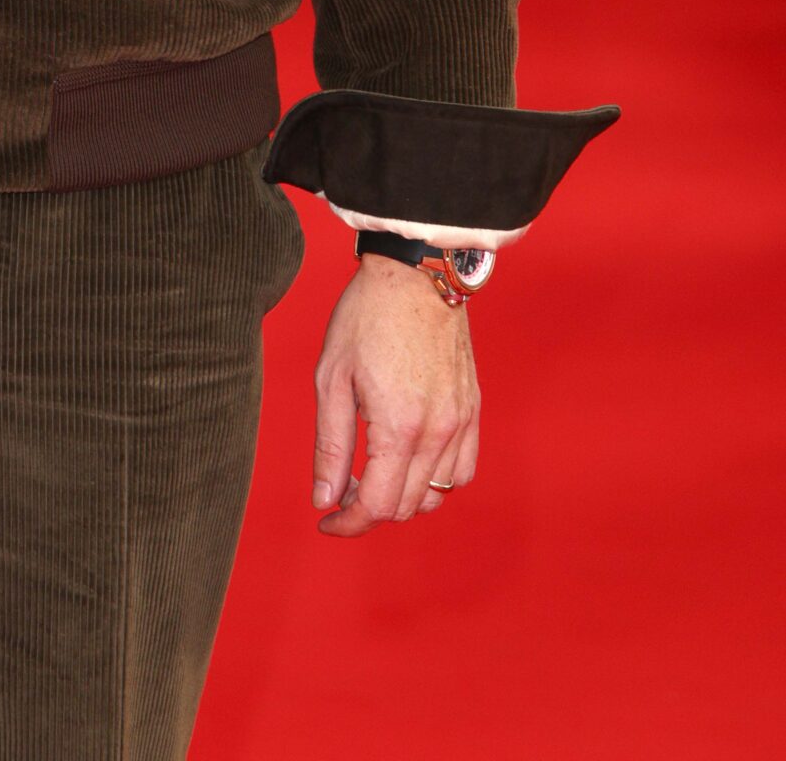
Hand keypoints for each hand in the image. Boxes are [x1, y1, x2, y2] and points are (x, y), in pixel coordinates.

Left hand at [311, 255, 480, 537]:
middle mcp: (437, 434)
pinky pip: (462, 471)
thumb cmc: (366, 318)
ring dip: (402, 497)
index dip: (348, 523)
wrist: (416, 274)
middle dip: (368, 508)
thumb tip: (325, 499)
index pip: (377, 506)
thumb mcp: (331, 378)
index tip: (326, 520)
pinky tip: (409, 458)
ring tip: (372, 472)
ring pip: (436, 496)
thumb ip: (330, 446)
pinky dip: (435, 480)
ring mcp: (461, 423)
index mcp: (398, 428)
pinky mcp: (473, 411)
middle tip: (340, 487)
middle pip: (405, 506)